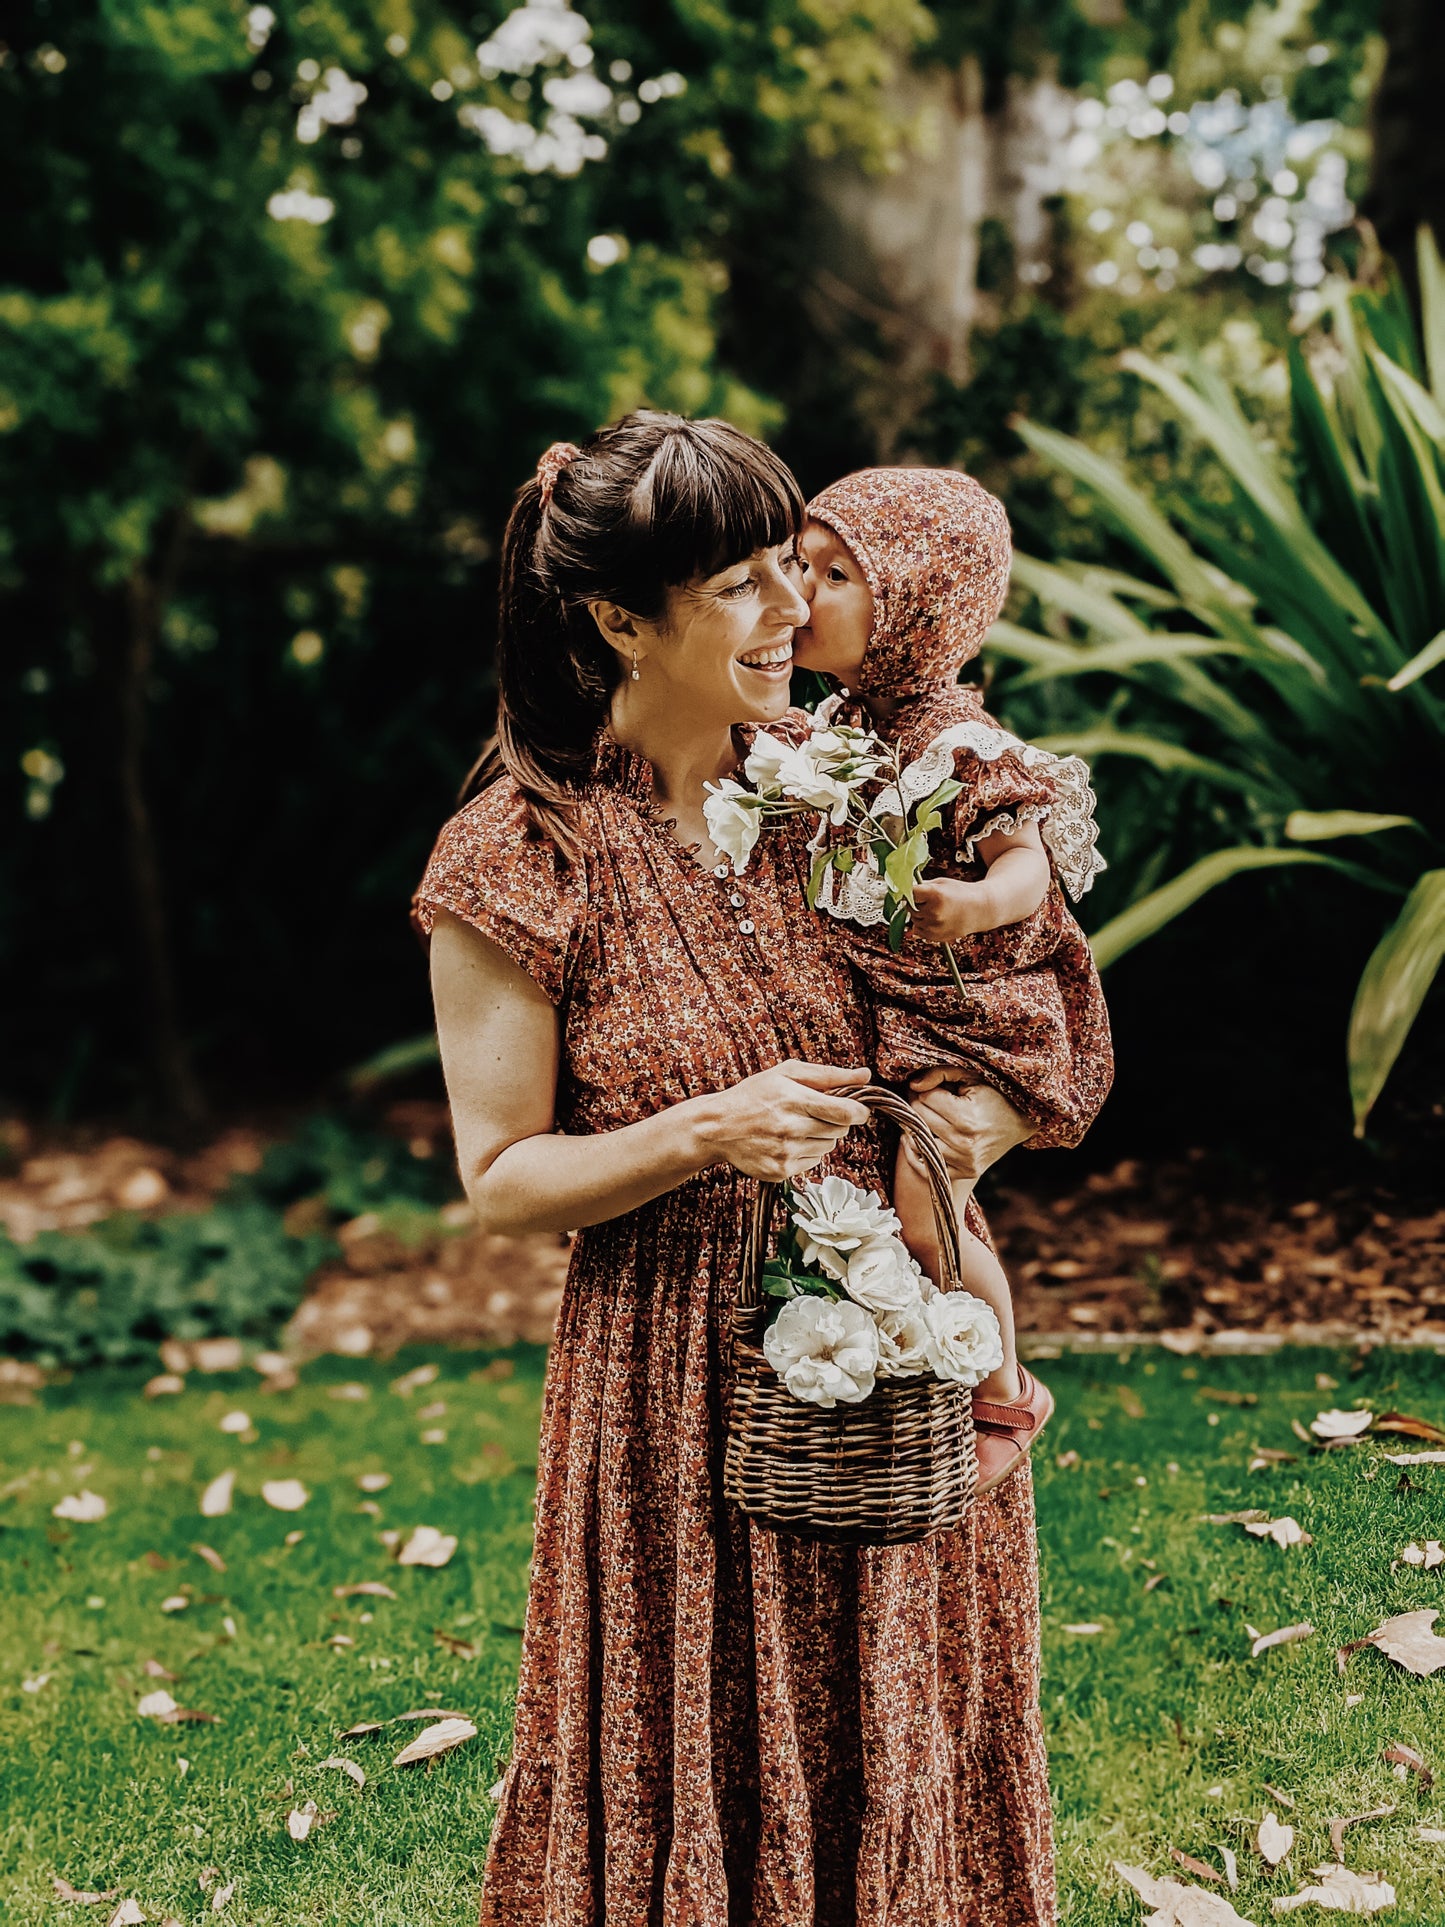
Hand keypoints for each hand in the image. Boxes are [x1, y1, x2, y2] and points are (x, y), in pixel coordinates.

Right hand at [693, 1059, 871, 1182]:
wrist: (717, 1126)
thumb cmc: (753, 1094)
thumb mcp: (787, 1073)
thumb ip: (828, 1074)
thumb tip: (865, 1075)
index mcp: (793, 1099)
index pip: (845, 1113)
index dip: (859, 1112)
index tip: (859, 1109)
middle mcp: (790, 1128)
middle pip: (840, 1130)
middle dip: (837, 1121)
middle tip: (817, 1113)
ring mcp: (785, 1152)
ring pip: (829, 1146)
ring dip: (822, 1136)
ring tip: (797, 1126)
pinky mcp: (781, 1171)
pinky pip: (814, 1161)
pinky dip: (808, 1151)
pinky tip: (788, 1141)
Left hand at [904, 1070, 1034, 1183]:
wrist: (1017, 1124)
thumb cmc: (992, 1098)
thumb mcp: (969, 1077)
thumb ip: (939, 1074)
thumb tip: (912, 1085)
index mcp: (965, 1117)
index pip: (924, 1100)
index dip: (920, 1090)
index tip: (923, 1087)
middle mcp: (963, 1142)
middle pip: (919, 1120)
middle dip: (916, 1106)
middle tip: (923, 1100)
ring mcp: (964, 1161)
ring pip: (918, 1142)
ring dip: (916, 1129)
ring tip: (924, 1118)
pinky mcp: (964, 1173)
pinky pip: (926, 1168)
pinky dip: (917, 1154)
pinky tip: (917, 1140)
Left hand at [911, 877, 992, 942]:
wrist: (980, 910)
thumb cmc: (960, 893)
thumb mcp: (942, 883)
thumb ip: (922, 886)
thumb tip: (903, 888)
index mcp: (935, 895)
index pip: (910, 892)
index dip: (912, 891)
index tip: (916, 890)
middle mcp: (933, 912)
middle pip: (910, 906)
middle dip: (916, 902)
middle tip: (931, 900)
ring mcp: (933, 926)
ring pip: (913, 919)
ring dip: (920, 914)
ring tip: (937, 909)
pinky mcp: (934, 936)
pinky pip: (918, 930)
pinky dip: (923, 924)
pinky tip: (937, 919)